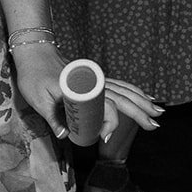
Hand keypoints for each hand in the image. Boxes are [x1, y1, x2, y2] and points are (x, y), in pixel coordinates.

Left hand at [13, 42, 162, 140]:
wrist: (35, 54)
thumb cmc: (33, 77)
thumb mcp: (38, 100)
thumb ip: (52, 118)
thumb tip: (66, 136)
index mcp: (80, 88)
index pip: (103, 104)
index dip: (109, 121)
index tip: (106, 137)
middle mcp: (92, 81)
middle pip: (120, 97)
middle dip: (139, 112)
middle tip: (154, 126)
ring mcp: (96, 79)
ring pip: (124, 90)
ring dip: (142, 101)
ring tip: (159, 113)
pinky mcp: (96, 78)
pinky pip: (119, 85)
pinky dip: (134, 91)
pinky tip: (146, 98)